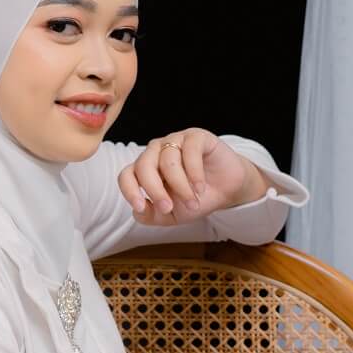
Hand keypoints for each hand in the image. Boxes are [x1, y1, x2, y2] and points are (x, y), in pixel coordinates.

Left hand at [118, 129, 264, 223]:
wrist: (227, 190)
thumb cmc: (195, 199)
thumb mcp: (171, 215)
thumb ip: (151, 215)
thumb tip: (137, 212)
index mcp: (145, 169)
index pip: (126, 175)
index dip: (130, 191)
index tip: (141, 207)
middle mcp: (156, 152)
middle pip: (144, 166)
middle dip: (155, 190)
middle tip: (168, 208)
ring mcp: (175, 141)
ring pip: (168, 161)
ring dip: (180, 186)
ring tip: (193, 202)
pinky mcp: (196, 137)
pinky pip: (189, 150)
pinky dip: (194, 172)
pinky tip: (200, 188)